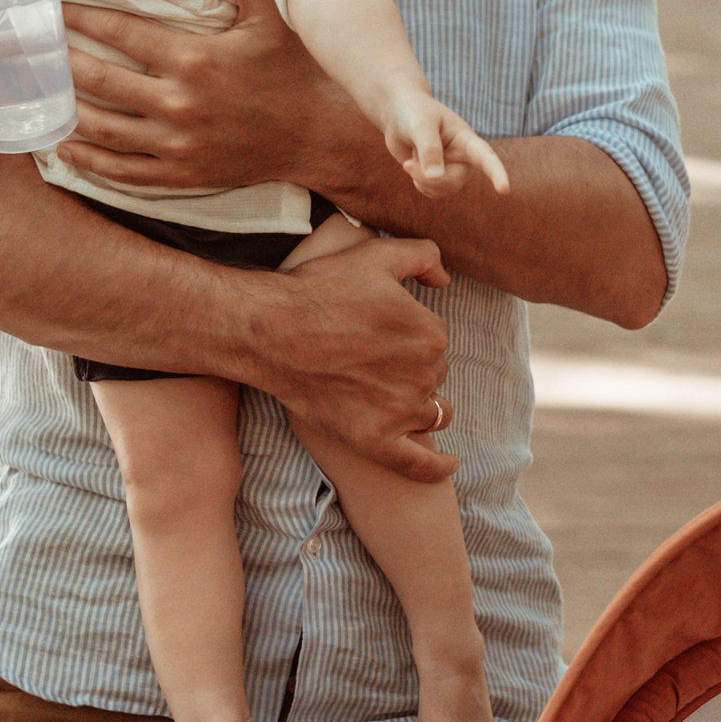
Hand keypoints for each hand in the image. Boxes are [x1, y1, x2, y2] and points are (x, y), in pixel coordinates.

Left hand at [52, 0, 366, 190]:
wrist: (320, 135)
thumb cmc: (295, 69)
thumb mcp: (270, 15)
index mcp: (194, 60)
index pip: (120, 34)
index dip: (81, 18)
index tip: (53, 7)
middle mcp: (178, 104)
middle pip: (99, 81)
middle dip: (61, 62)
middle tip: (32, 49)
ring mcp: (178, 145)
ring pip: (103, 130)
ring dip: (66, 111)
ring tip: (40, 95)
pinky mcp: (182, 174)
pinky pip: (124, 171)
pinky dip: (90, 161)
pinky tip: (65, 146)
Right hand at [255, 236, 459, 480]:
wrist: (269, 331)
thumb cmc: (319, 290)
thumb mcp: (375, 255)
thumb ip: (423, 255)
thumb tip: (445, 280)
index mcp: (431, 333)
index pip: (435, 339)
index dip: (407, 332)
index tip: (375, 329)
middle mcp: (424, 375)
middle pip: (433, 376)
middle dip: (410, 368)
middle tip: (367, 357)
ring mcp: (400, 412)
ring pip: (430, 413)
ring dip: (419, 406)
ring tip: (387, 395)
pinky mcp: (374, 441)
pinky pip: (418, 464)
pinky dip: (438, 467)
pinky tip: (451, 464)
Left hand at [382, 92, 510, 198]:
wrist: (400, 112)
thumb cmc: (414, 111)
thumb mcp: (420, 126)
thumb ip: (429, 150)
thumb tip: (436, 178)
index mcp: (466, 138)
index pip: (486, 157)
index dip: (496, 173)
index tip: (504, 190)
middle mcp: (463, 156)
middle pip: (455, 181)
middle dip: (430, 179)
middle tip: (407, 165)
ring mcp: (451, 167)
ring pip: (443, 189)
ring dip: (421, 180)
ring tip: (411, 160)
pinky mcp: (439, 176)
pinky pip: (433, 192)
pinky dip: (419, 183)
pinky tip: (413, 168)